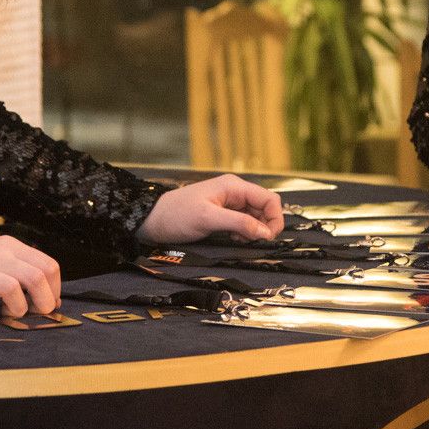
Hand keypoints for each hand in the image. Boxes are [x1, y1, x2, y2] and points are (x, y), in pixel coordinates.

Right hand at [0, 236, 60, 319]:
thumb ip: (23, 274)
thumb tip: (52, 299)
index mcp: (8, 246)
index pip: (47, 265)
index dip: (54, 290)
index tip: (47, 304)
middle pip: (35, 277)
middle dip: (43, 303)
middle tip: (34, 314)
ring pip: (13, 289)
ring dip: (17, 309)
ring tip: (7, 314)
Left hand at [135, 174, 283, 245]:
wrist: (153, 220)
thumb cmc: (177, 215)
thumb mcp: (209, 219)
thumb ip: (239, 223)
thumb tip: (265, 232)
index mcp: (234, 186)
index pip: (269, 198)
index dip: (274, 218)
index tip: (269, 238)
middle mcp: (234, 192)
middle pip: (264, 207)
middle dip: (264, 226)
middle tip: (253, 241)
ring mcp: (229, 203)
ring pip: (255, 216)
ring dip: (254, 230)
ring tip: (240, 239)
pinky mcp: (222, 214)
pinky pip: (243, 222)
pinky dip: (244, 232)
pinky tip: (234, 238)